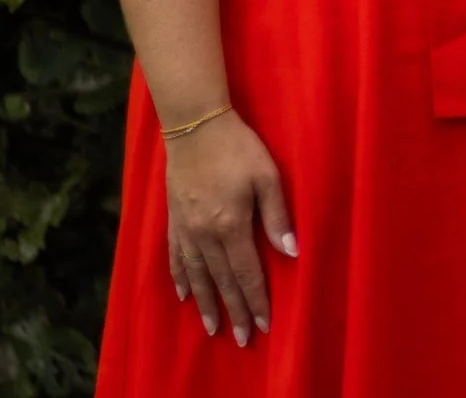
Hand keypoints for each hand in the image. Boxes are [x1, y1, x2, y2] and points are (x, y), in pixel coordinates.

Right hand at [164, 110, 295, 345]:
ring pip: (196, 276)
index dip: (256, 300)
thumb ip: (277, 216)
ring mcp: (185, 229)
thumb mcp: (267, 176)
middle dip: (234, 311)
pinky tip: (184, 294)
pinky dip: (181, 278)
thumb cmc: (238, 148)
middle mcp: (204, 235)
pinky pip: (176, 258)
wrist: (195, 127)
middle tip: (242, 339)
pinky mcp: (174, 220)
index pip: (245, 273)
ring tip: (212, 327)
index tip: (263, 325)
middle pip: (221, 281)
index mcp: (230, 226)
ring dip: (206, 303)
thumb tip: (292, 252)